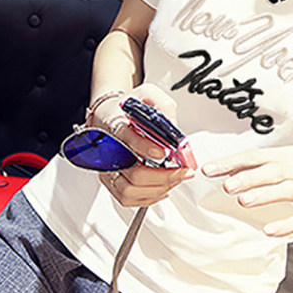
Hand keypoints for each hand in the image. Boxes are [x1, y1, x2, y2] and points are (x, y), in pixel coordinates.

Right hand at [93, 83, 193, 207]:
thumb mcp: (147, 94)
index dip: (146, 147)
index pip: (126, 138)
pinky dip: (148, 198)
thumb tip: (174, 128)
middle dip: (162, 176)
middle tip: (183, 171)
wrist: (109, 114)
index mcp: (116, 123)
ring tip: (176, 179)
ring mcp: (108, 167)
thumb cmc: (128, 106)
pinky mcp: (111, 180)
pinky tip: (163, 188)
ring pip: (129, 190)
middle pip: (132, 173)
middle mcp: (110, 149)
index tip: (164, 152)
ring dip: (157, 189)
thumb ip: (163, 106)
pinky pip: (126, 198)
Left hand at [201, 145, 292, 236]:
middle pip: (271, 171)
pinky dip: (286, 224)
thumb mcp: (287, 164)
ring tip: (243, 201)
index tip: (209, 169)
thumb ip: (259, 168)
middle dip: (248, 177)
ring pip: (286, 190)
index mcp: (287, 156)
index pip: (255, 156)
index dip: (232, 162)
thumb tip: (227, 172)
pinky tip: (269, 230)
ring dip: (264, 195)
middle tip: (226, 186)